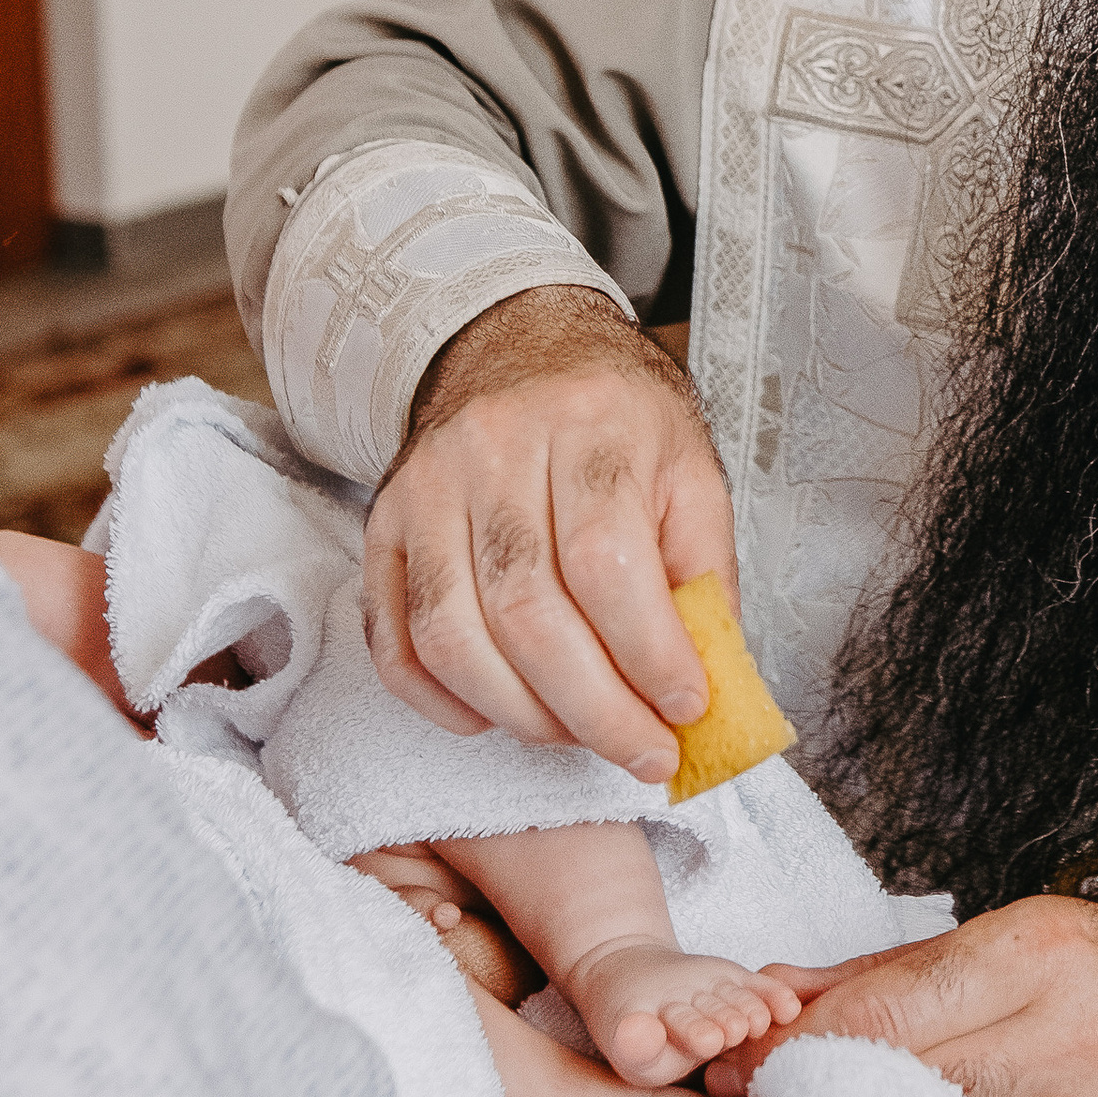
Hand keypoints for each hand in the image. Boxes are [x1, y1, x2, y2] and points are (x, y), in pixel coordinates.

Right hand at [361, 286, 737, 774]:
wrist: (521, 344)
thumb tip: (712, 685)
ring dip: (519, 713)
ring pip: (452, 633)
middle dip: (593, 709)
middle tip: (642, 752)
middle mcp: (497, 450)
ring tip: (576, 736)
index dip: (648, 655)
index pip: (607, 563)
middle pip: (527, 611)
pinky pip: (392, 634)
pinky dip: (436, 698)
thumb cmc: (616, 417)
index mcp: (591, 426)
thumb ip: (705, 572)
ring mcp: (428, 486)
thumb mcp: (689, 467)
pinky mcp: (385, 522)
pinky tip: (490, 717)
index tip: (685, 710)